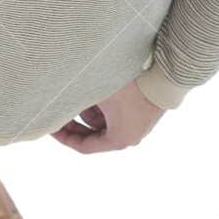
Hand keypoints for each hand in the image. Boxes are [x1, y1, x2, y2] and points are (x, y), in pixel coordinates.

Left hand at [50, 78, 164, 154]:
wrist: (166, 72)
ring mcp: (139, 124)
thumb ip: (76, 101)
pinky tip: (98, 86)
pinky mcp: (144, 111)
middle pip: (94, 134)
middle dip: (77, 120)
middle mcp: (131, 136)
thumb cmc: (132, 85)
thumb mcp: (97, 93)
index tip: (52, 126)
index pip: (84, 146)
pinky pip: (118, 112)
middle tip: (61, 107)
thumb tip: (54, 104)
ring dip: (92, 108)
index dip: (65, 137)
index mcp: (118, 139)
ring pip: (105, 121)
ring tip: (84, 89)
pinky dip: (105, 103)